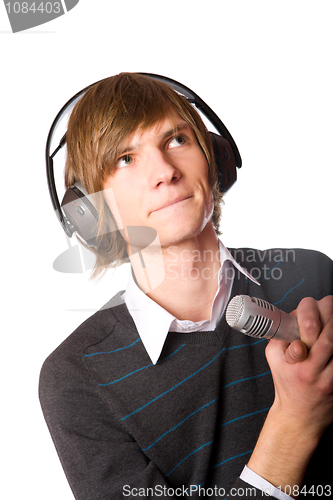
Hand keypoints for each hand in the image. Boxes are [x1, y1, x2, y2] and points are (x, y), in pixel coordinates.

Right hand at [247, 296, 332, 491]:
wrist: (299, 417)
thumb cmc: (286, 383)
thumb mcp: (273, 357)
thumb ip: (280, 334)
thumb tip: (293, 315)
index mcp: (295, 361)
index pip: (308, 330)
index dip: (310, 315)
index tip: (310, 307)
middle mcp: (313, 370)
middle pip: (329, 335)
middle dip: (329, 314)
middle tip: (328, 304)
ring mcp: (330, 378)